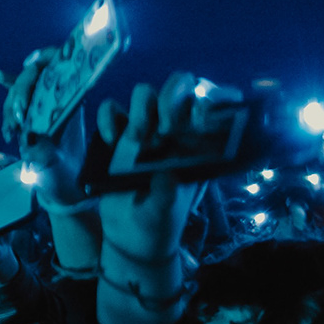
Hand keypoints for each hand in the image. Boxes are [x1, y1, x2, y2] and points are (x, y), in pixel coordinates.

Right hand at [92, 77, 214, 323]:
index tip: (201, 116)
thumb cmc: (158, 223)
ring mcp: (146, 130)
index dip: (213, 97)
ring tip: (138, 137)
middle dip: (173, 96)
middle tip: (168, 127)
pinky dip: (108, 117)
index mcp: (200, 145)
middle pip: (180, 87)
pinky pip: (112, 111)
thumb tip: (164, 174)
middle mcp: (175, 131)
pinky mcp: (117, 136)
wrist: (128, 236)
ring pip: (145, 93)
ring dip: (143, 107)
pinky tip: (110, 138)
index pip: (215, 105)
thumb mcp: (165, 212)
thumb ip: (166, 194)